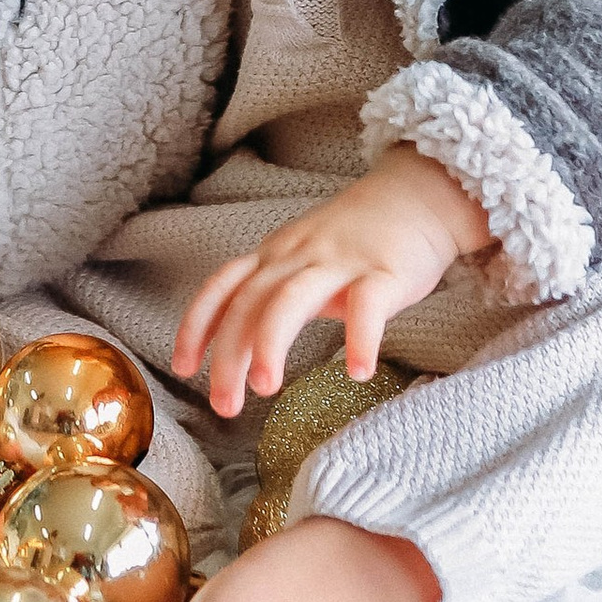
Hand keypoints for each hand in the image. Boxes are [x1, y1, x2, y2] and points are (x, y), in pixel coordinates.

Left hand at [172, 149, 489, 417]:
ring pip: (292, 298)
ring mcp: (341, 260)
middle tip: (224, 406)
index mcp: (275, 255)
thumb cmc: (356, 238)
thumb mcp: (302, 257)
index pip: (223, 287)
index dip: (197, 325)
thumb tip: (236, 349)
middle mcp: (298, 255)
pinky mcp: (385, 270)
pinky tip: (358, 371)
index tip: (183, 368)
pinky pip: (368, 304)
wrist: (418, 195)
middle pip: (250, 302)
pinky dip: (360, 338)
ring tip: (265, 388)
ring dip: (271, 342)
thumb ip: (272, 294)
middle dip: (229, 355)